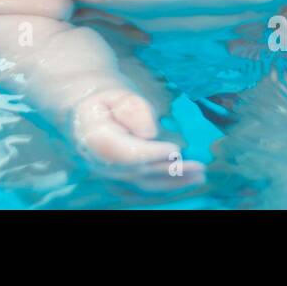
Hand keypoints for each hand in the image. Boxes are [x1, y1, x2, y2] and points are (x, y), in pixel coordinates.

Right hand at [68, 87, 204, 189]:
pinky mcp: (117, 183)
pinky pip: (141, 192)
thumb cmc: (108, 99)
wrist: (88, 112)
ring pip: (141, 187)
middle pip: (136, 173)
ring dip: (172, 184)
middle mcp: (98, 163)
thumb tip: (149, 133)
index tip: (175, 150)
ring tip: (199, 176)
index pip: (124, 153)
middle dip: (170, 172)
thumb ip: (133, 110)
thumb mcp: (119, 93)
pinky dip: (164, 189)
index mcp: (93, 137)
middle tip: (198, 167)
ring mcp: (106, 176)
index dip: (150, 154)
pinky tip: (185, 182)